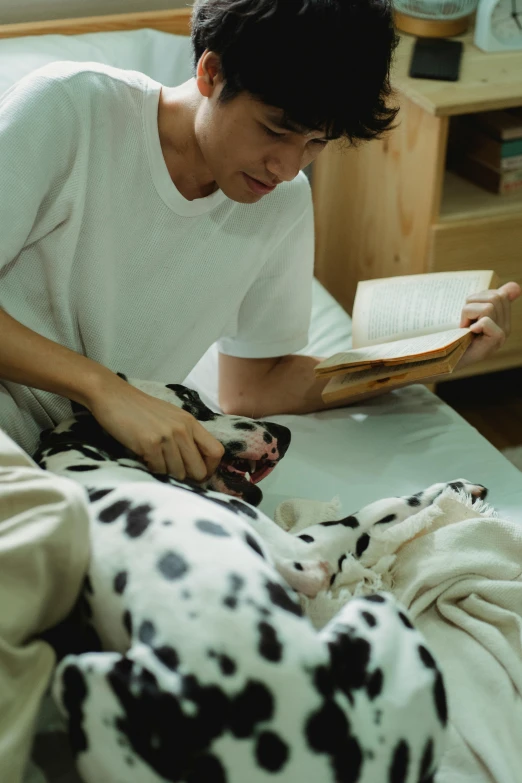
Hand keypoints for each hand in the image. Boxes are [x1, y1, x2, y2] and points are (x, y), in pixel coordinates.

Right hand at [87, 374, 224, 480]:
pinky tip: (144, 458)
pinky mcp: (150, 443)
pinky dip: (152, 469)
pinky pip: (159, 470)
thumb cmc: (141, 410)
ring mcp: (167, 436)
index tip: (198, 474)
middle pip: (199, 469)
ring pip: (178, 473)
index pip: (216, 452)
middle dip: (187, 477)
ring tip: (155, 461)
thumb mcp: (171, 417)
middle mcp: (183, 429)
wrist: (113, 396)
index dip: (210, 468)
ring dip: (167, 473)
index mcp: (191, 423)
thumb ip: (185, 436)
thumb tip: (195, 465)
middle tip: (173, 473)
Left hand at [458, 281, 520, 369]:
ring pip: (488, 307)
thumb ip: (492, 300)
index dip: (480, 297)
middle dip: (472, 304)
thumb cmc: (458, 335)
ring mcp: (502, 335)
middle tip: (465, 321)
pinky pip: (486, 321)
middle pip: (495, 297)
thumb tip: (515, 286)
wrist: (447, 358)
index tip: (471, 313)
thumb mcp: (474, 313)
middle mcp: (506, 326)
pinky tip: (468, 333)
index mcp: (504, 318)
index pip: (501, 293)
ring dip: (468, 313)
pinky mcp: (495, 342)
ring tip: (465, 327)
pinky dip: (472, 324)